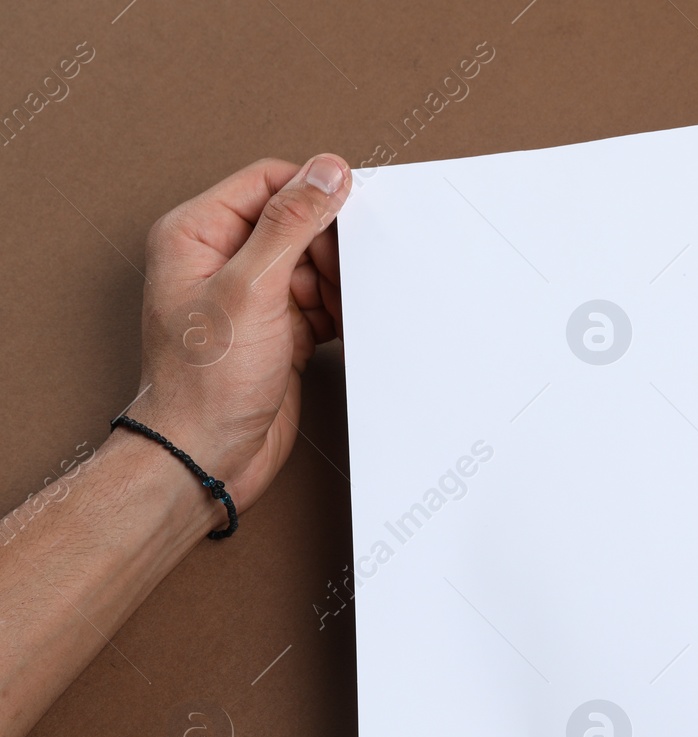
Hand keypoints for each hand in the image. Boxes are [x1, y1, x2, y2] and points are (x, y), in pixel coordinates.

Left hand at [129, 154, 349, 512]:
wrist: (207, 456)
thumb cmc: (206, 383)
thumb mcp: (251, 289)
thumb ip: (290, 224)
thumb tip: (326, 171)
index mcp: (196, 234)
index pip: (268, 183)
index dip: (313, 195)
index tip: (353, 212)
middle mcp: (220, 260)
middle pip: (296, 223)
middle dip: (330, 248)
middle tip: (346, 276)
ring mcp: (250, 297)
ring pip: (314, 265)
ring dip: (338, 284)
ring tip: (340, 309)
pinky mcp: (277, 330)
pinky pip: (320, 302)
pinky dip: (339, 311)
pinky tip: (344, 326)